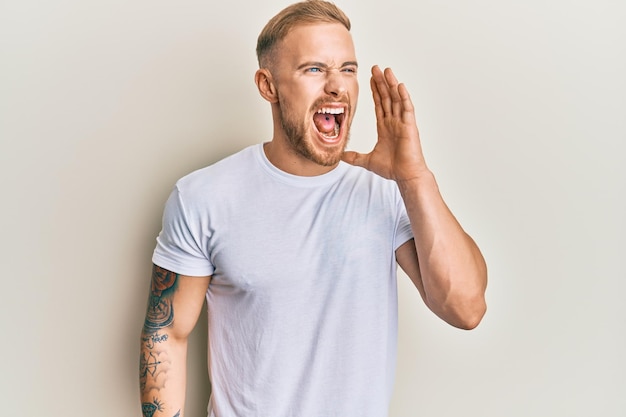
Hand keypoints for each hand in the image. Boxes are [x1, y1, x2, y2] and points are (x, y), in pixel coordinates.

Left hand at [342, 65, 427, 181]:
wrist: (405, 176)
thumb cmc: (392, 168)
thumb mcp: (367, 160)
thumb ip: (354, 157)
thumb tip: (341, 157)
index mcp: (385, 127)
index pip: (379, 104)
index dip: (375, 91)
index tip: (370, 79)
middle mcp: (394, 122)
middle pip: (387, 97)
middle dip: (381, 82)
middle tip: (375, 68)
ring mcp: (402, 123)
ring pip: (396, 99)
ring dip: (391, 84)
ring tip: (386, 70)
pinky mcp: (410, 126)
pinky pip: (407, 108)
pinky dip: (403, 97)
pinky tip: (399, 86)